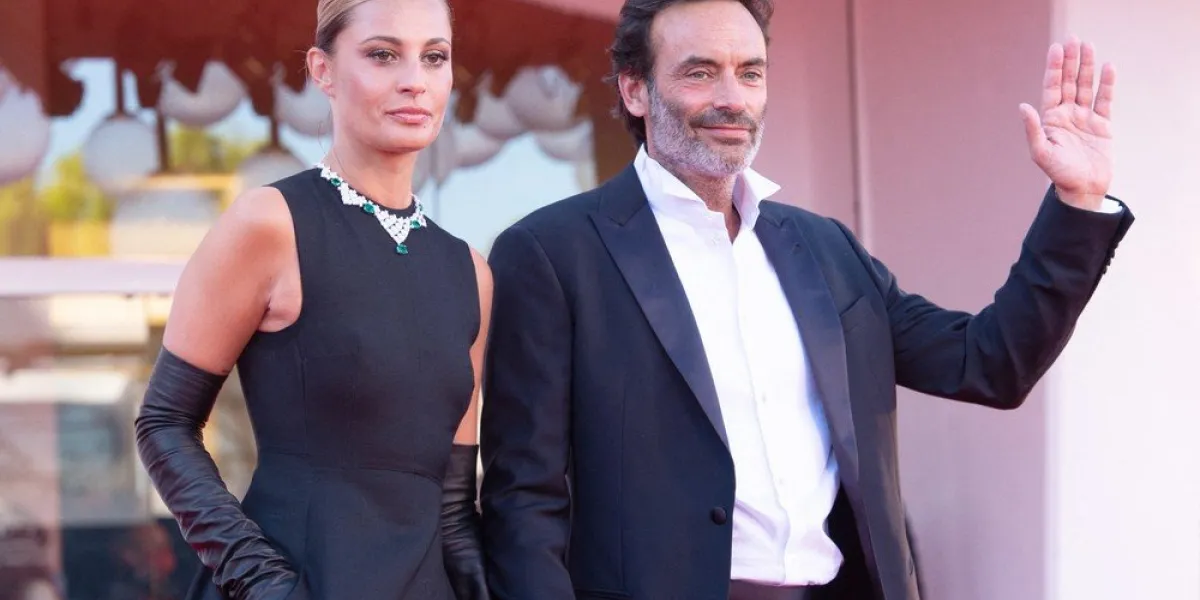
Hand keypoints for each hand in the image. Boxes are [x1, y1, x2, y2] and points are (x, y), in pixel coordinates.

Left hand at [1020, 37, 1114, 210]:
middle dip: (1070, 62)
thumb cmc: (1059, 174)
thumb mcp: (1041, 152)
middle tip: (1073, 40)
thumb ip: (1033, 129)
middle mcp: (1066, 116)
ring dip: (1087, 67)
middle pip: (1069, 82)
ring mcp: (1084, 119)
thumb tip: (1023, 106)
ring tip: (1088, 46)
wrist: (1083, 190)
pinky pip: (1104, 100)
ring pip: (1086, 87)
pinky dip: (1107, 84)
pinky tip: (1108, 68)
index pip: (1052, 88)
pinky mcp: (1102, 125)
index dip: (1054, 68)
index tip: (1056, 49)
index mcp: (1050, 120)